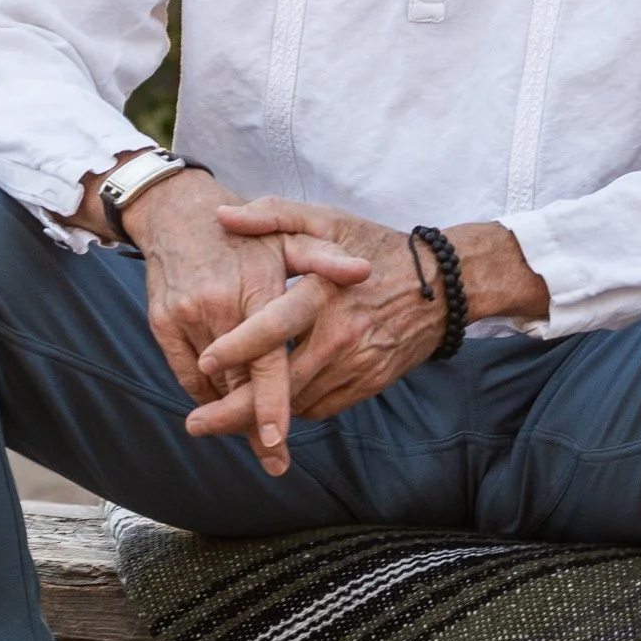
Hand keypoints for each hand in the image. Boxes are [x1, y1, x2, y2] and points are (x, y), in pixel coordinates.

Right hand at [94, 167, 366, 476]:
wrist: (177, 213)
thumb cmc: (243, 233)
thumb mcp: (288, 237)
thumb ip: (325, 259)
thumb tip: (363, 272)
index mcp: (254, 290)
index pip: (266, 359)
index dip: (273, 402)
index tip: (279, 439)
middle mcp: (217, 307)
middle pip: (237, 382)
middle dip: (255, 426)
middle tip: (275, 461)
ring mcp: (186, 316)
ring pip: (211, 383)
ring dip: (233, 412)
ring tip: (259, 442)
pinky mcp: (162, 323)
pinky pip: (185, 374)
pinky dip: (206, 393)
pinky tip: (226, 407)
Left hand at [195, 201, 548, 426]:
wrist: (445, 286)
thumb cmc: (377, 246)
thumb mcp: (328, 220)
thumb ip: (273, 216)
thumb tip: (222, 217)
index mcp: (324, 293)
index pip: (274, 327)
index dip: (238, 348)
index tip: (205, 363)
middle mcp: (341, 335)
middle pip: (281, 384)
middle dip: (233, 411)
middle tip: (194, 424)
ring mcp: (358, 364)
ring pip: (298, 403)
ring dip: (260, 416)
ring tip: (220, 421)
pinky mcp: (369, 383)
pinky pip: (321, 407)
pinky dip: (293, 409)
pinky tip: (269, 407)